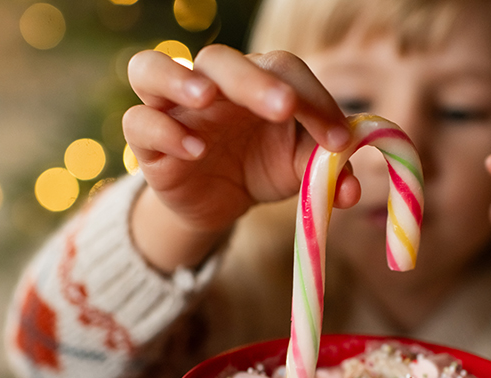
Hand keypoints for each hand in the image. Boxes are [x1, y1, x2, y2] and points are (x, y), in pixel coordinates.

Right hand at [123, 45, 359, 269]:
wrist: (221, 203)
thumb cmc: (264, 167)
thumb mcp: (300, 170)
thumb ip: (327, 172)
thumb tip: (350, 191)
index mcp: (257, 81)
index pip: (283, 69)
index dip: (314, 98)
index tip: (339, 140)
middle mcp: (212, 85)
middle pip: (220, 60)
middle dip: (254, 81)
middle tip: (285, 107)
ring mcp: (173, 108)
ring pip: (151, 69)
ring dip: (178, 79)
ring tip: (206, 96)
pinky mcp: (146, 142)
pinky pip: (140, 123)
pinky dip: (164, 131)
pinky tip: (194, 150)